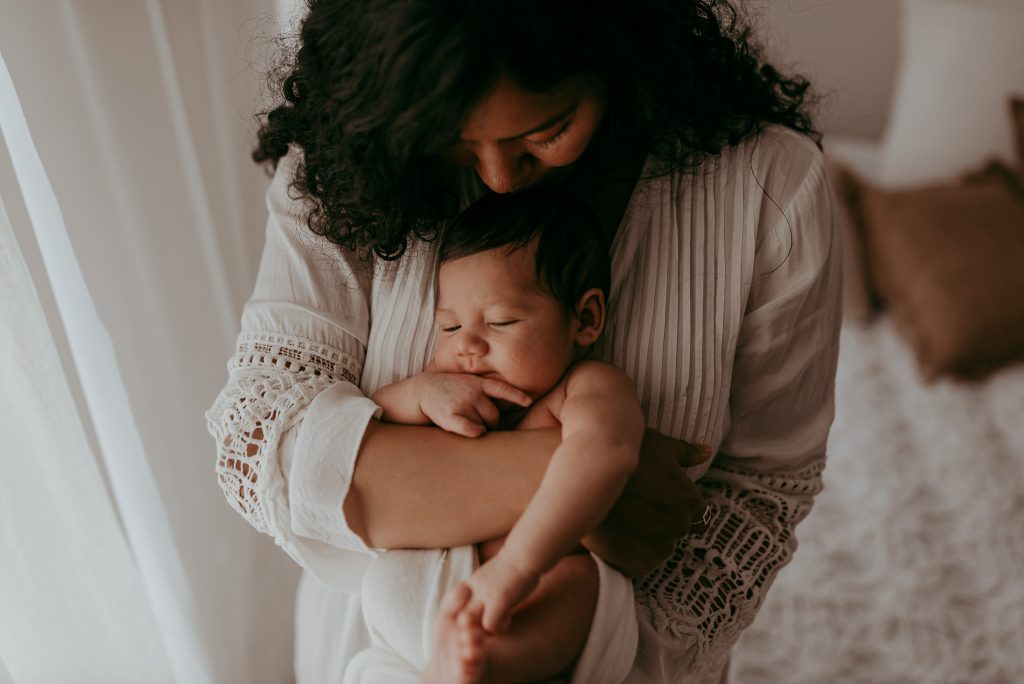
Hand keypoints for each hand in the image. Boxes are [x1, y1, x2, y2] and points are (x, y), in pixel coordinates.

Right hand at [418, 372, 531, 437]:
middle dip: (491, 424)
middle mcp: (472, 392)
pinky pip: (470, 429)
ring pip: (483, 425)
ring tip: (465, 422)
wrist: (422, 390)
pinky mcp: (451, 416)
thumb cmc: (449, 390)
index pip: (502, 389)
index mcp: (478, 383)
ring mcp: (462, 403)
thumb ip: (485, 391)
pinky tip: (475, 432)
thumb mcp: (468, 382)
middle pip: (494, 416)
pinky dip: (475, 432)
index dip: (516, 396)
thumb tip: (506, 407)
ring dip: (479, 429)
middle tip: (482, 425)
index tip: (528, 401)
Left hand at [457, 552, 538, 633]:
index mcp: (471, 583)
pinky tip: (507, 620)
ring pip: (470, 622)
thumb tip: (487, 596)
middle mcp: (473, 589)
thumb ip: (485, 587)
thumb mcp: (492, 575)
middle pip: (459, 615)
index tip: (480, 615)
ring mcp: (484, 594)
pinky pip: (490, 625)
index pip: (455, 605)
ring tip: (495, 624)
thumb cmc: (515, 565)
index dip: (465, 614)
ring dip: (483, 629)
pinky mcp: (498, 600)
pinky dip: (498, 627)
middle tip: (485, 626)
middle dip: (470, 626)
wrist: (525, 554)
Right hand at [582, 429, 710, 575]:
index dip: (678, 500)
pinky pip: (644, 563)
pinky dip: (634, 553)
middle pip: (680, 527)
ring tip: (626, 519)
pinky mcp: (636, 563)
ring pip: (664, 547)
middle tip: (638, 505)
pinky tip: (619, 534)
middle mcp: (677, 524)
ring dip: (651, 537)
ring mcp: (657, 546)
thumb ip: (684, 452)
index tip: (658, 494)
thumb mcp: (655, 444)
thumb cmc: (616, 454)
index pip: (697, 509)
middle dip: (665, 518)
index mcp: (687, 497)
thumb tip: (707, 452)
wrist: (574, 477)